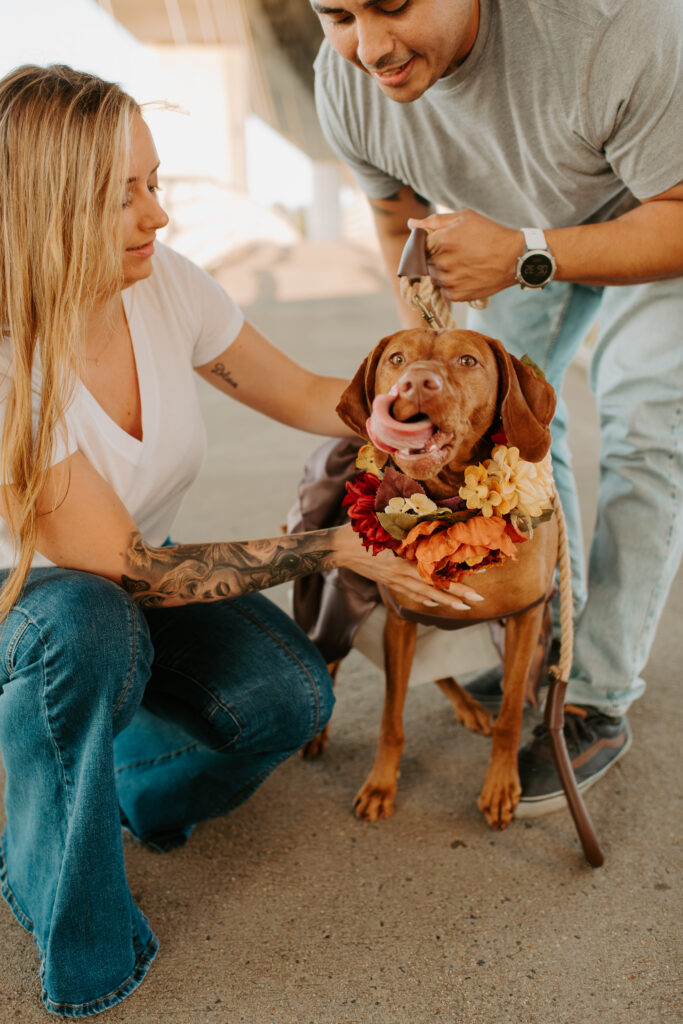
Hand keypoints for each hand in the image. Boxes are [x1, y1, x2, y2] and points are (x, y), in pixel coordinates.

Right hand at [334, 525, 483, 611]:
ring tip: (462, 606)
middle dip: (455, 597)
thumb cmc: (358, 533)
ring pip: (422, 594)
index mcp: (400, 564)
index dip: (453, 585)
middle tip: (476, 602)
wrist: (336, 549)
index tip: (473, 591)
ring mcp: (393, 581)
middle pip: (432, 590)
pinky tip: (433, 602)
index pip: (433, 579)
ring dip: (443, 600)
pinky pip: (410, 593)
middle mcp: (399, 576)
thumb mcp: (381, 525)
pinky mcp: (388, 581)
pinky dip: (424, 597)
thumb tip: (427, 517)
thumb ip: (403, 523)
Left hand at [407, 210, 521, 301]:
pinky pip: (444, 289)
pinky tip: (466, 274)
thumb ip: (434, 221)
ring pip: (433, 277)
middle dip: (434, 257)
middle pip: (424, 262)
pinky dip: (451, 283)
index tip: (439, 243)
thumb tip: (411, 224)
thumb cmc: (490, 234)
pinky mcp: (456, 295)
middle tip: (456, 253)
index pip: (418, 245)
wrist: (515, 258)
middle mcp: (442, 263)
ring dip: (442, 271)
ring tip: (463, 263)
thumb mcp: (464, 218)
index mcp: (441, 241)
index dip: (427, 244)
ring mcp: (449, 281)